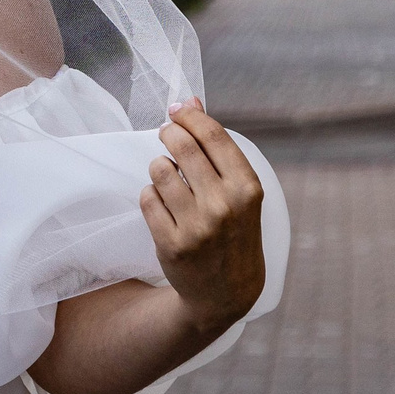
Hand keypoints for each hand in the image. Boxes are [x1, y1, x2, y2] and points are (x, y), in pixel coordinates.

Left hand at [143, 100, 266, 338]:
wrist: (226, 293)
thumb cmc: (234, 232)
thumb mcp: (239, 191)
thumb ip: (216, 148)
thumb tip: (190, 100)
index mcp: (248, 188)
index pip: (212, 135)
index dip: (189, 115)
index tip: (176, 110)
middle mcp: (224, 205)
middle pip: (181, 146)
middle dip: (169, 133)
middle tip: (167, 135)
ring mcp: (197, 226)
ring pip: (158, 169)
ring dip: (159, 168)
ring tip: (170, 179)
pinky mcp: (171, 243)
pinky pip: (146, 197)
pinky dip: (151, 195)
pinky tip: (164, 205)